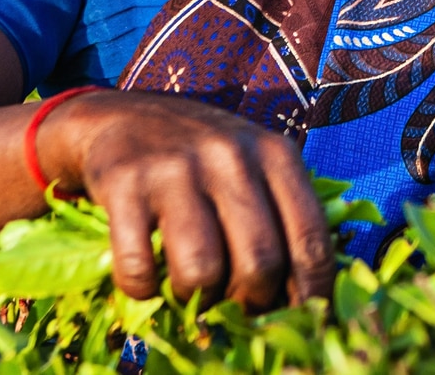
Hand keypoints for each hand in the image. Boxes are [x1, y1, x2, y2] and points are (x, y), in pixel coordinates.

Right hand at [38, 90, 335, 309]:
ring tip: (191, 291)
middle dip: (250, 302)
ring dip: (196, 299)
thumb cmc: (203, 156)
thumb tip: (304, 296)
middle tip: (236, 307)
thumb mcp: (255, 165)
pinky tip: (147, 278)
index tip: (304, 316)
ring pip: (202, 271)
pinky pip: (140, 268)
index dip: (311, 290)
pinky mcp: (126, 184)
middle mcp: (231, 157)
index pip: (310, 237)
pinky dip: (143, 289)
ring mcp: (177, 169)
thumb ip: (282, 215)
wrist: (123, 117)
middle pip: (259, 263)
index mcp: (275, 154)